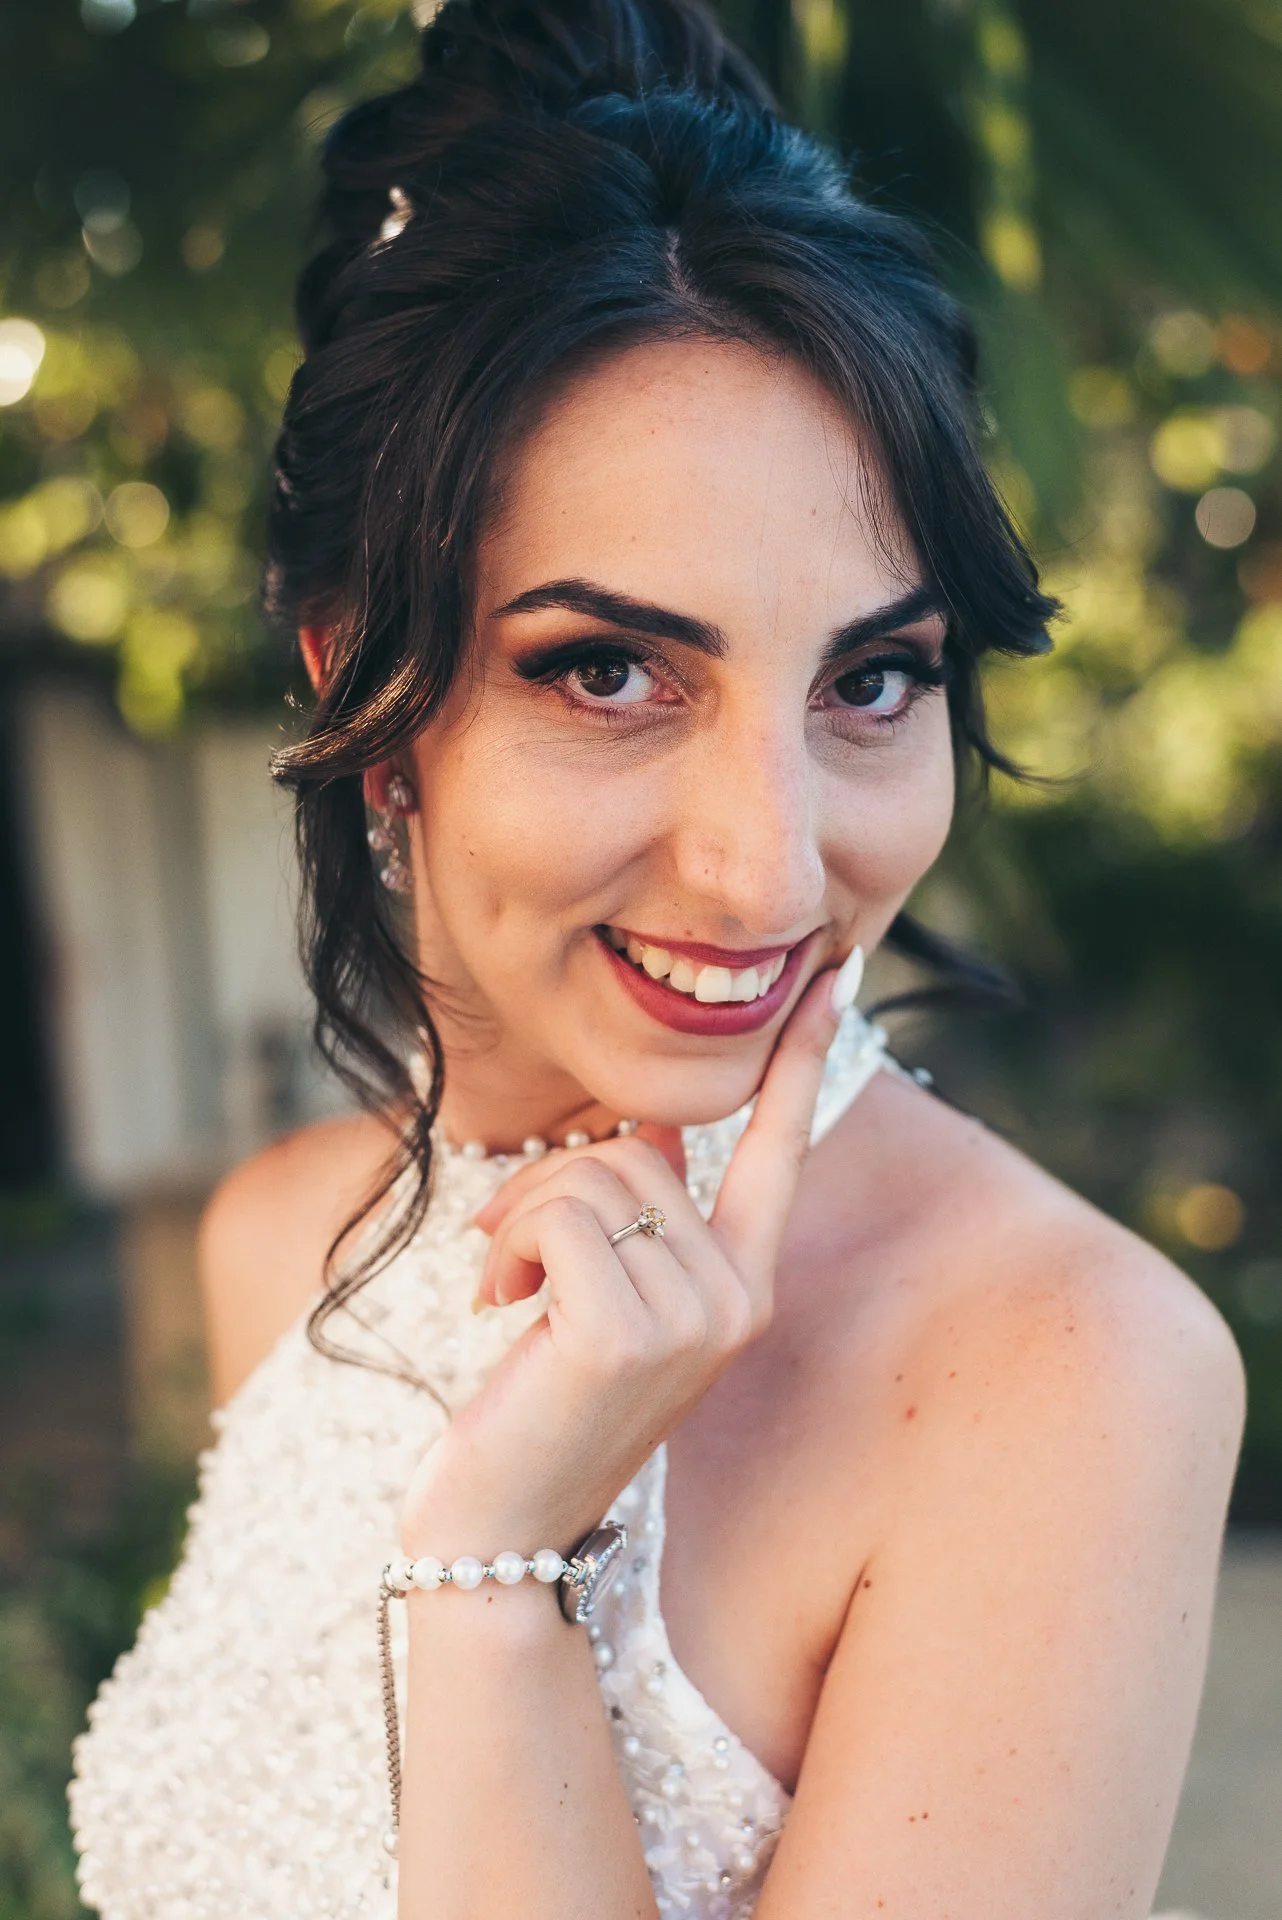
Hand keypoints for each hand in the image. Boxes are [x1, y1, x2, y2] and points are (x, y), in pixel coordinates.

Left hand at [399, 960, 852, 1558]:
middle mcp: (739, 1298)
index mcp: (743, 1284)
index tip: (832, 977)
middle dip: (553, 1182)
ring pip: (595, 1173)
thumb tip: (648, 1124)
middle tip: (514, 1255)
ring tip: (509, 1288)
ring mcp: (693, 1320)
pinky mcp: (626, 1334)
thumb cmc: (545, 1404)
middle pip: (638, 1148)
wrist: (502, 1526)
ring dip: (524, 1216)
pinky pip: (559, 1216)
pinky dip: (510, 1243)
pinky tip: (499, 1308)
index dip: (800, 1058)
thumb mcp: (606, 1298)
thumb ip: (641, 1214)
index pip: (779, 1148)